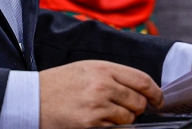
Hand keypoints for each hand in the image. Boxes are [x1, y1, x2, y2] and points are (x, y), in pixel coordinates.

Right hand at [39, 60, 162, 128]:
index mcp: (103, 68)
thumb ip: (111, 75)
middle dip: (140, 109)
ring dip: (125, 120)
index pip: (142, 79)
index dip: (155, 92)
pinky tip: (99, 122)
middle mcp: (103, 85)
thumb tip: (138, 88)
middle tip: (132, 111)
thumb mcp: (86, 69)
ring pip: (129, 118)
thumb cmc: (58, 83)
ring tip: (109, 116)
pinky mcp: (91, 123)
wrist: (33, 98)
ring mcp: (98, 105)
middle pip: (138, 101)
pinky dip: (112, 127)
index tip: (158, 100)